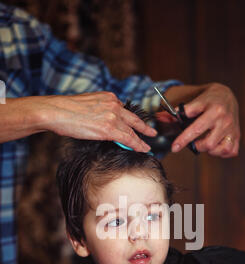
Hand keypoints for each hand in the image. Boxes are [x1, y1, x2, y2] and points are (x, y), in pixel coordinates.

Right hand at [40, 91, 156, 151]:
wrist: (55, 111)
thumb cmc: (65, 110)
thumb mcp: (87, 104)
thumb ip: (99, 110)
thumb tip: (102, 122)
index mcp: (108, 97)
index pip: (124, 110)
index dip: (131, 120)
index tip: (136, 124)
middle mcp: (113, 104)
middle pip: (133, 119)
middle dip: (144, 127)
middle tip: (152, 133)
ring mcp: (112, 116)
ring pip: (132, 130)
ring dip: (141, 140)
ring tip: (147, 146)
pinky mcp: (108, 128)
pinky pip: (128, 138)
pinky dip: (137, 145)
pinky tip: (142, 149)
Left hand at [171, 83, 239, 156]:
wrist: (227, 96)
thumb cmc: (208, 99)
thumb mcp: (195, 101)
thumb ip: (179, 111)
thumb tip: (160, 117)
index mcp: (214, 110)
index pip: (196, 129)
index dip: (183, 140)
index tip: (174, 148)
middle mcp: (226, 120)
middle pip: (207, 144)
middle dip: (197, 145)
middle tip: (194, 141)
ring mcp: (233, 129)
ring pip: (218, 150)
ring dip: (208, 149)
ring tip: (205, 140)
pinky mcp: (237, 136)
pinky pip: (229, 152)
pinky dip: (220, 152)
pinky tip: (215, 144)